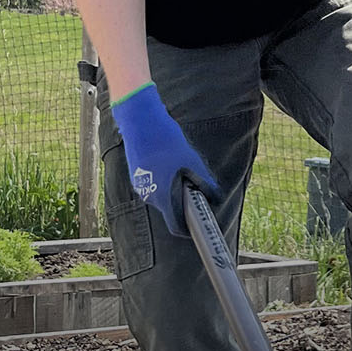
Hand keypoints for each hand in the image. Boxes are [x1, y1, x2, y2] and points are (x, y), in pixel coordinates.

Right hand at [110, 83, 219, 237]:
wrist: (141, 122)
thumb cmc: (168, 142)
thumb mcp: (193, 162)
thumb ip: (206, 184)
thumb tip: (216, 197)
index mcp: (163, 197)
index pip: (176, 226)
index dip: (190, 228)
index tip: (200, 224)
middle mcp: (149, 197)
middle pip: (171, 209)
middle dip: (183, 200)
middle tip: (193, 181)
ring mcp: (140, 186)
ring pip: (162, 195)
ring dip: (173, 187)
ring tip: (179, 164)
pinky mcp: (135, 176)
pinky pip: (154, 184)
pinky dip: (163, 178)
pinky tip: (167, 159)